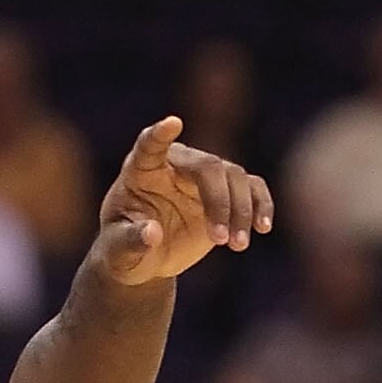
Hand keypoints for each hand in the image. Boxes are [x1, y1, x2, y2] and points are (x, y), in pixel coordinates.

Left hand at [98, 116, 272, 283]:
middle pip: (207, 166)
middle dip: (219, 201)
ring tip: (237, 246)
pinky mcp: (226, 192)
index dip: (160, 134)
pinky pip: (252, 188)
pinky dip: (261, 205)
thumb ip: (131, 241)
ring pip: (234, 176)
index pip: (150, 145)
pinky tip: (263, 228)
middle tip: (220, 239)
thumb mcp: (118, 252)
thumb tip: (152, 233)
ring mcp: (203, 176)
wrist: (145, 258)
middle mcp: (176, 164)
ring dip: (241, 210)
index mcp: (142, 170)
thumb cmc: (123, 249)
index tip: (172, 124)